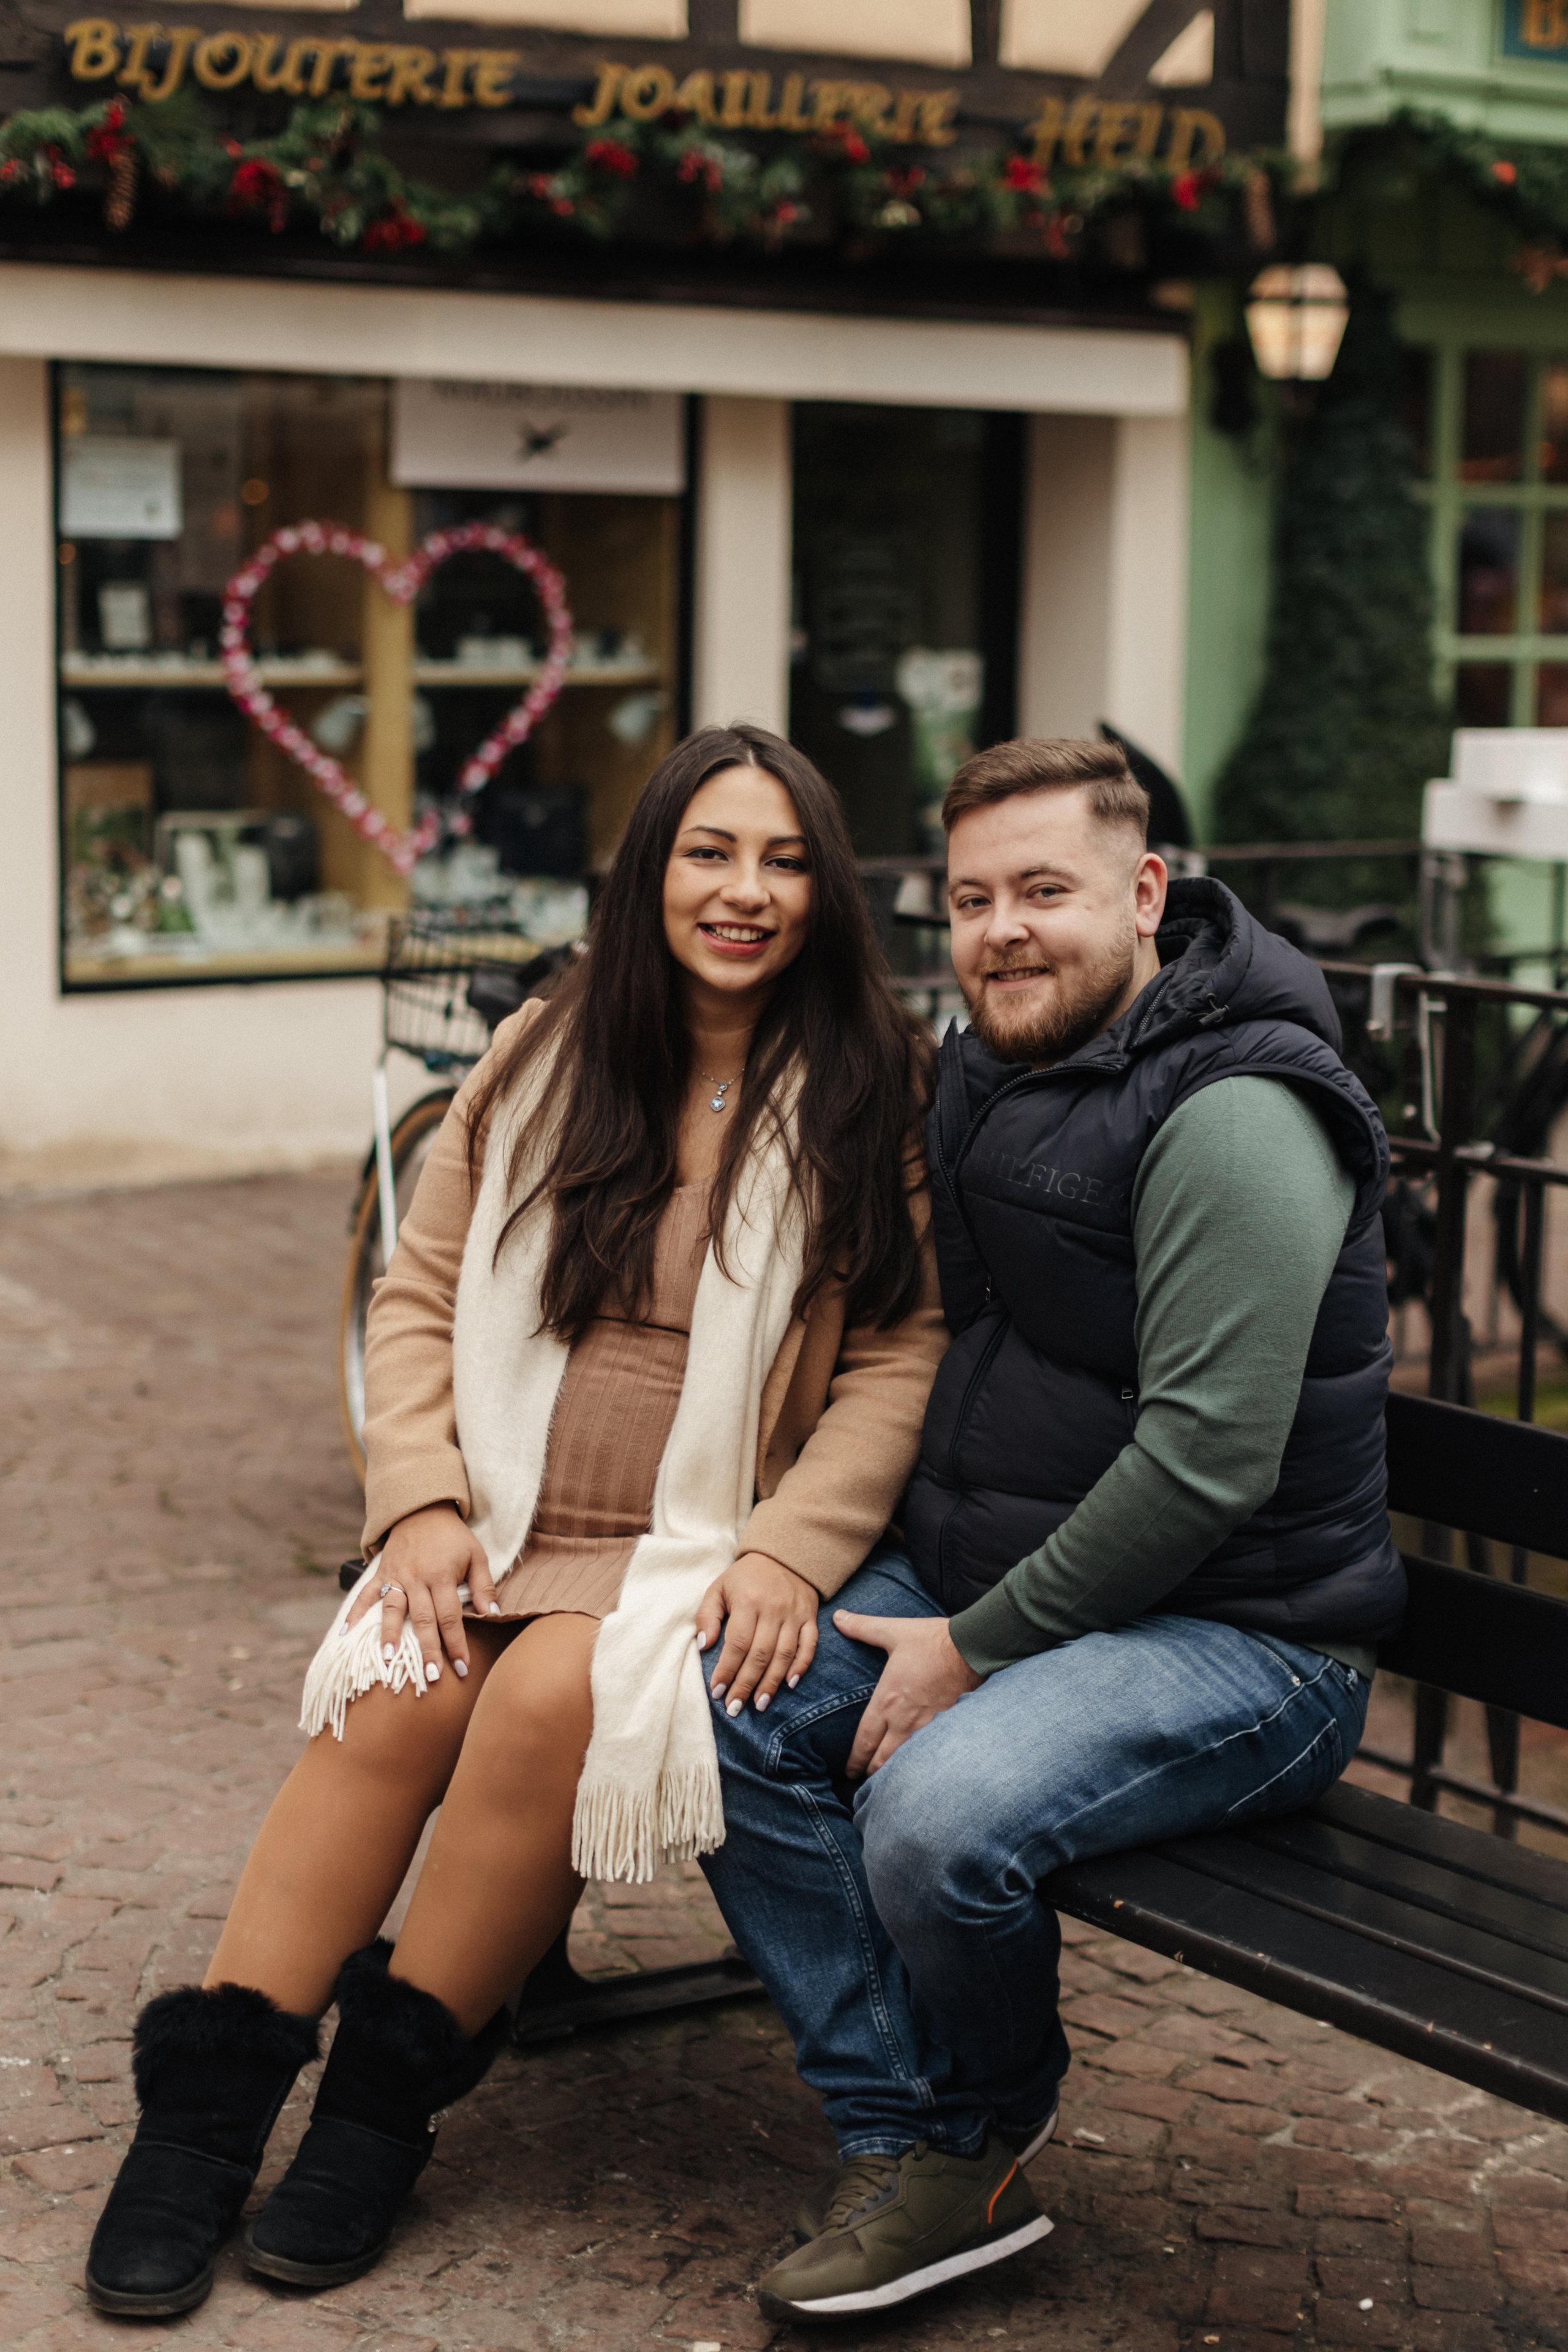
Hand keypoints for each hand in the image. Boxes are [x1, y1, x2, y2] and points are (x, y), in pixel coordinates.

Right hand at [345, 1502, 496, 1684]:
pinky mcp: (380, 1573)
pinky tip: (345, 1635)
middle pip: (423, 1619)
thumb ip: (483, 1586)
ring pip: (393, 1609)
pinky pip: (365, 1595)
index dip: (457, 1643)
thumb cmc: (453, 1537)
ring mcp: (396, 1576)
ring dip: (390, 1634)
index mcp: (443, 1575)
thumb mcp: (476, 1555)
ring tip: (389, 1659)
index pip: (451, 1616)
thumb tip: (492, 1615)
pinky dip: (354, 1614)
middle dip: (427, 1649)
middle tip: (430, 1676)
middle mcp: (418, 1578)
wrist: (422, 1509)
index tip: (462, 1668)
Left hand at [696, 1554, 819, 1714]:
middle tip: (734, 1707)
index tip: (716, 1691)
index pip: (737, 1643)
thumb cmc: (746, 1576)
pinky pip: (809, 1646)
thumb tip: (704, 1645)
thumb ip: (707, 1615)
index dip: (727, 1670)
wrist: (785, 1553)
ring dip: (771, 1683)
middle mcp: (773, 1610)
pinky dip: (800, 1666)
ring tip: (759, 1704)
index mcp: (748, 1602)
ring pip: (784, 1655)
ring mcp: (794, 1614)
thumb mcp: (719, 1587)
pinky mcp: (810, 1618)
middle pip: (760, 1655)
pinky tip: (789, 1685)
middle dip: (746, 1684)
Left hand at [838, 1612, 981, 1777]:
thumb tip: (838, 1617)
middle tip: (863, 1780)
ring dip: (893, 1772)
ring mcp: (926, 1727)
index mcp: (887, 1701)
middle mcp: (904, 1720)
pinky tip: (917, 1769)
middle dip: (871, 1771)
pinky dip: (918, 1764)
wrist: (972, 1648)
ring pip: (904, 1761)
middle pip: (882, 1758)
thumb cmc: (931, 1640)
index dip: (855, 1759)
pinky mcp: (946, 1726)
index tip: (850, 1770)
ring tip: (886, 1780)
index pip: (864, 1740)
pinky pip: (927, 1753)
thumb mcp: (893, 1631)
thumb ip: (862, 1627)